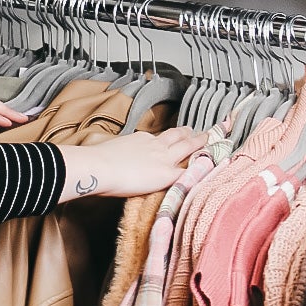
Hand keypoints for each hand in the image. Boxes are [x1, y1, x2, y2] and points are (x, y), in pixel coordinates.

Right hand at [57, 127, 204, 202]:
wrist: (98, 166)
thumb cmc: (95, 159)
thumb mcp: (103, 148)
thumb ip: (107, 149)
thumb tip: (94, 151)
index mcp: (140, 139)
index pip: (159, 138)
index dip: (169, 137)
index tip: (174, 135)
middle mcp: (155, 145)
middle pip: (178, 136)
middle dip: (190, 134)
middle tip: (201, 131)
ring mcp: (163, 158)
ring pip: (189, 147)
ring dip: (200, 143)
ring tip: (210, 140)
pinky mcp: (167, 173)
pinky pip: (190, 170)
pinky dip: (202, 167)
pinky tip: (212, 166)